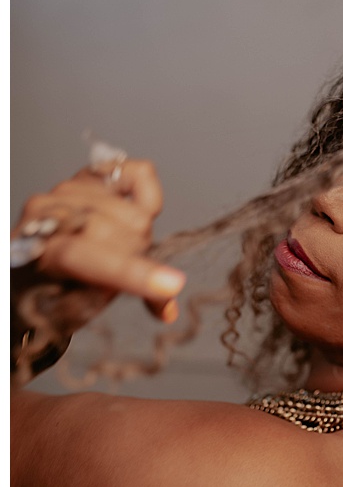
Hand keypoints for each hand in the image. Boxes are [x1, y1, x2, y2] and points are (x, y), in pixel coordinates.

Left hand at [13, 159, 184, 332]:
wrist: (28, 262)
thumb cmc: (48, 290)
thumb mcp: (75, 307)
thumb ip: (118, 296)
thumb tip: (167, 311)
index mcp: (40, 252)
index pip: (91, 257)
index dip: (133, 273)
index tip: (171, 286)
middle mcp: (48, 213)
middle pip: (127, 233)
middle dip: (138, 258)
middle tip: (123, 274)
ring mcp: (66, 191)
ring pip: (137, 215)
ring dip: (139, 238)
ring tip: (118, 248)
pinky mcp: (87, 176)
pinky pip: (139, 174)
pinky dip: (150, 194)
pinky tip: (139, 209)